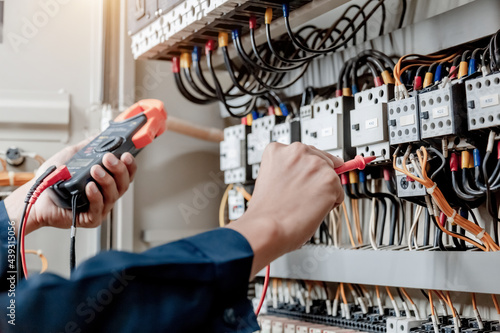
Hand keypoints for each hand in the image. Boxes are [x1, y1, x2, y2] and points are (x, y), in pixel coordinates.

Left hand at [5, 139, 136, 234]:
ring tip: (95, 169)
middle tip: (108, 158)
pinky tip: (90, 187)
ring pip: (113, 195)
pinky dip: (96, 196)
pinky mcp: (90, 219)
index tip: (126, 155)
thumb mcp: (72, 156)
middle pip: (123, 184)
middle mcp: (106, 194)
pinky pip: (99, 208)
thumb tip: (100, 135)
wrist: (34, 195)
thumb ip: (88, 147)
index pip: (126, 174)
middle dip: (118, 170)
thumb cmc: (51, 180)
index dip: (129, 165)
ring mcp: (100, 207)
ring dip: (106, 180)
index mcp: (106, 181)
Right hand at [227, 142, 343, 275]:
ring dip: (322, 191)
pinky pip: (339, 193)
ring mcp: (315, 164)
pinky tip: (312, 209)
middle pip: (321, 161)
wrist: (266, 228)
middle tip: (302, 196)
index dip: (302, 171)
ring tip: (304, 204)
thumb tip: (308, 173)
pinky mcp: (329, 180)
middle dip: (315, 179)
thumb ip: (287, 169)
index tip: (299, 181)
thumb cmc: (265, 211)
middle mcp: (298, 151)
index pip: (303, 153)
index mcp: (279, 149)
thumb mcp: (269, 177)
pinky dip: (330, 204)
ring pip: (331, 177)